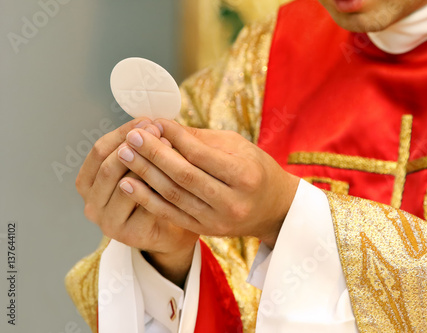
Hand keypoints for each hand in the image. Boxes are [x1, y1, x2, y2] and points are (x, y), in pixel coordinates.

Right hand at [76, 118, 197, 285]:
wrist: (172, 230)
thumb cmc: (155, 193)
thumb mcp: (141, 167)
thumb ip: (138, 148)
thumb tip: (148, 122)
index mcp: (88, 183)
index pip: (99, 151)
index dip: (123, 133)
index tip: (147, 121)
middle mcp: (92, 204)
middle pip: (108, 167)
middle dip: (136, 146)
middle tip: (159, 131)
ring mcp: (108, 223)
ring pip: (126, 186)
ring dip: (148, 164)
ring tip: (170, 147)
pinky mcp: (129, 236)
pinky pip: (145, 205)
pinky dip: (160, 186)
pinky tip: (175, 173)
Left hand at [116, 119, 299, 247]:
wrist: (273, 209)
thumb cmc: (255, 169)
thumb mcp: (238, 147)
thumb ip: (201, 139)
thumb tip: (163, 126)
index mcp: (246, 175)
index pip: (201, 154)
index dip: (174, 137)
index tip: (154, 122)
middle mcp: (232, 201)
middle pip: (184, 175)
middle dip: (154, 154)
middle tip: (132, 136)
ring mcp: (218, 220)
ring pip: (174, 195)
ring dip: (145, 174)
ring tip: (123, 154)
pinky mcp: (205, 230)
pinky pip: (170, 214)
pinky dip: (147, 199)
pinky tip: (128, 184)